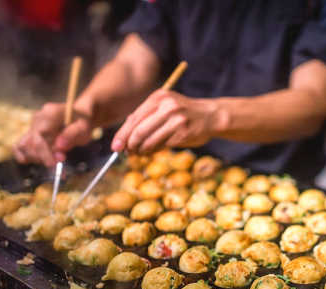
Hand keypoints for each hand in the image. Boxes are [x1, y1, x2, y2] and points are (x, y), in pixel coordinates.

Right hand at [14, 103, 92, 166]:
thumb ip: (72, 134)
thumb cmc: (84, 120)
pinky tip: (40, 161)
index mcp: (50, 113)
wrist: (81, 114)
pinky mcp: (31, 133)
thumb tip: (59, 146)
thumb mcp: (84, 126)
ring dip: (36, 158)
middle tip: (61, 161)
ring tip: (53, 161)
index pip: (39, 136)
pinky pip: (21, 146)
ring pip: (23, 146)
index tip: (53, 164)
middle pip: (30, 143)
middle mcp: (38, 118)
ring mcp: (33, 125)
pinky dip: (26, 156)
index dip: (44, 153)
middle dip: (43, 157)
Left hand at [111, 90, 225, 153]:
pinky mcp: (183, 134)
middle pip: (140, 130)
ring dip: (141, 151)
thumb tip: (124, 135)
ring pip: (150, 140)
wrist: (209, 116)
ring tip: (138, 154)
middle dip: (130, 144)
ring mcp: (176, 120)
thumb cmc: (182, 112)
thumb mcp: (164, 106)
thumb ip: (146, 116)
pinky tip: (151, 152)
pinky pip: (162, 146)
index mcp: (158, 97)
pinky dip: (153, 151)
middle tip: (126, 152)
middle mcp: (167, 107)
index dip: (122, 134)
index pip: (134, 118)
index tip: (115, 146)